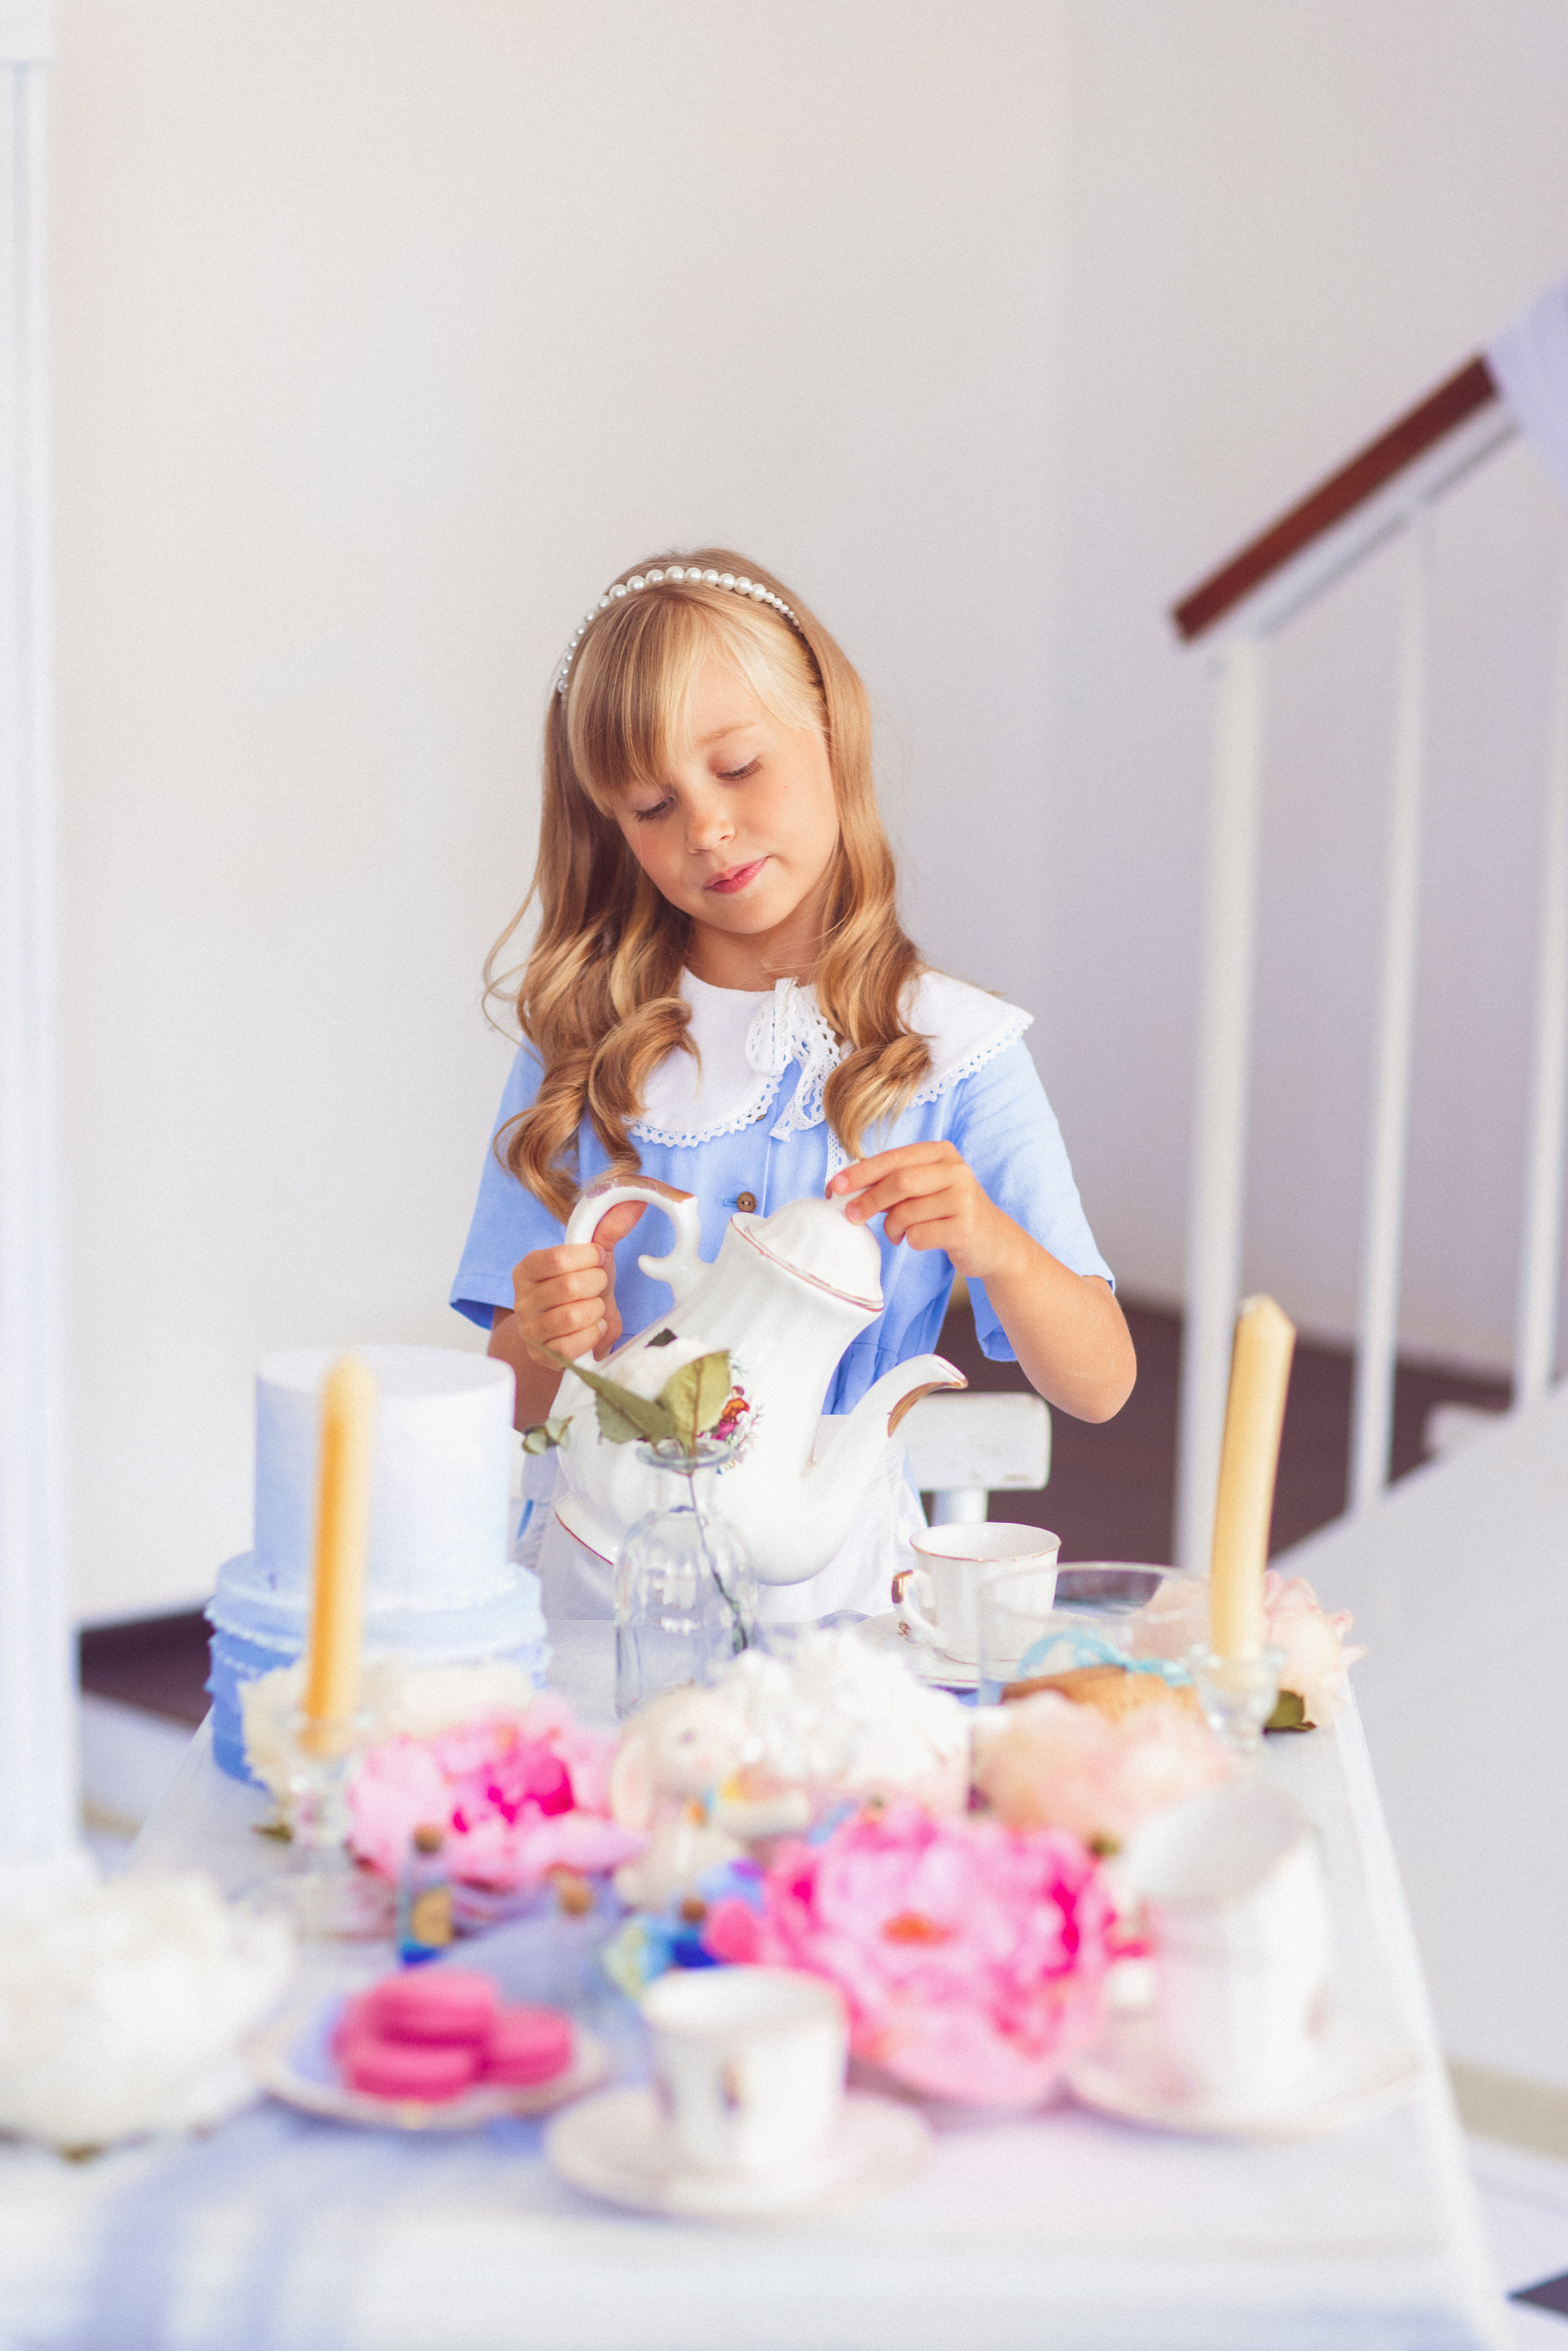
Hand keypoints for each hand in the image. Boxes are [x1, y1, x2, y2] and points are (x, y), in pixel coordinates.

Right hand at [509, 1200, 644, 1367]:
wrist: (580, 1331)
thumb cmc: (584, 1289)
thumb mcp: (593, 1258)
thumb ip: (608, 1228)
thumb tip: (633, 1201)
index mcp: (527, 1268)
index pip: (557, 1258)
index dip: (588, 1257)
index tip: (599, 1258)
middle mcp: (521, 1299)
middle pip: (568, 1287)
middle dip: (596, 1285)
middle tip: (599, 1286)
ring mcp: (529, 1330)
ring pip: (572, 1317)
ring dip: (596, 1311)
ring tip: (596, 1308)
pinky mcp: (541, 1356)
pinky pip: (573, 1346)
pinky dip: (592, 1335)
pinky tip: (593, 1328)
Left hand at [827, 1142, 1019, 1282]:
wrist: (993, 1241)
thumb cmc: (947, 1211)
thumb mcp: (925, 1186)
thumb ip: (892, 1181)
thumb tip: (843, 1186)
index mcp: (942, 1152)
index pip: (893, 1159)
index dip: (861, 1172)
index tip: (835, 1186)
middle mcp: (956, 1170)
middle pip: (899, 1182)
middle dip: (869, 1200)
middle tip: (851, 1216)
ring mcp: (964, 1199)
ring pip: (906, 1212)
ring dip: (892, 1227)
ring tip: (896, 1234)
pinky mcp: (965, 1228)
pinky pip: (919, 1236)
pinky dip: (910, 1241)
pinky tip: (920, 1240)